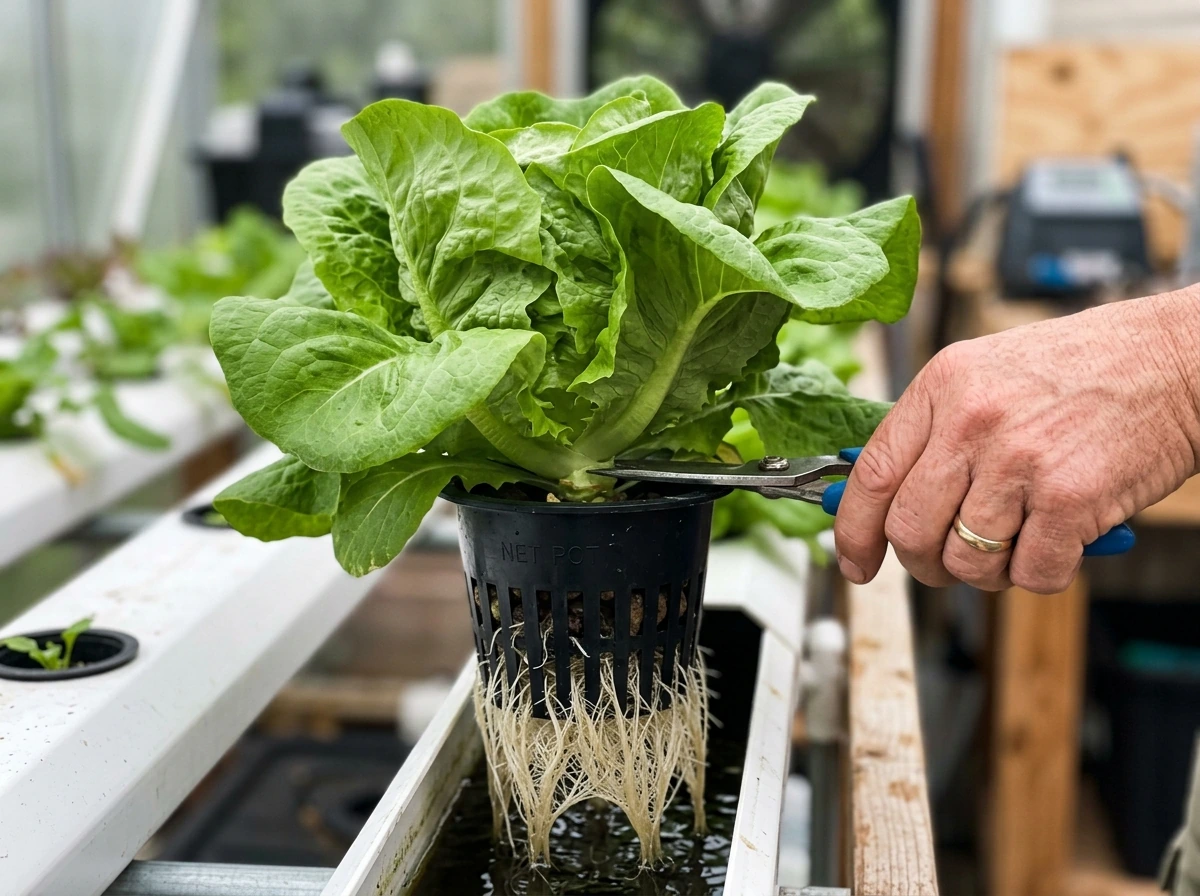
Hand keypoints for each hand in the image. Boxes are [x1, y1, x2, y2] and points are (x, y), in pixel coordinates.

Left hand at [834, 290, 1199, 592]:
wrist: (1175, 359)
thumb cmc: (1081, 370)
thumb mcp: (984, 374)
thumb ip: (932, 431)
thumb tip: (881, 497)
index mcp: (941, 386)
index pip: (871, 476)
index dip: (853, 531)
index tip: (855, 562)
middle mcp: (972, 421)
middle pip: (910, 531)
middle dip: (923, 563)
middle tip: (949, 559)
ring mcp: (1020, 461)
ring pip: (967, 561)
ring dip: (988, 571)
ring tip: (1016, 539)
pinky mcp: (1071, 499)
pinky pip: (1030, 574)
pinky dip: (1042, 573)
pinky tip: (1058, 540)